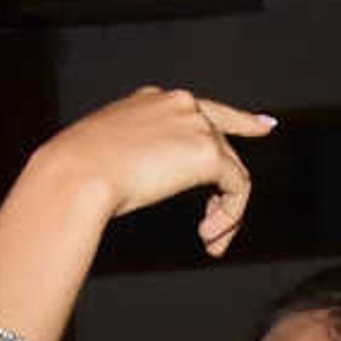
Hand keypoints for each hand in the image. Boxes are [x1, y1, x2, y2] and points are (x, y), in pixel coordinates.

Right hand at [22, 85, 277, 258]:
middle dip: (223, 193)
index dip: (241, 119)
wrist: (77, 174)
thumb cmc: (76, 173)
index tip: (264, 126)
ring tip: (207, 240)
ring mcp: (196, 124)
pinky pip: (237, 188)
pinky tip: (208, 236)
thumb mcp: (107, 155)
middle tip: (211, 232)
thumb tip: (141, 177)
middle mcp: (179, 104)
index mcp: (152, 100)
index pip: (204, 108)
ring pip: (233, 171)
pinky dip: (230, 216)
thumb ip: (135, 157)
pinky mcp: (207, 151)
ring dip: (225, 212)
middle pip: (223, 147)